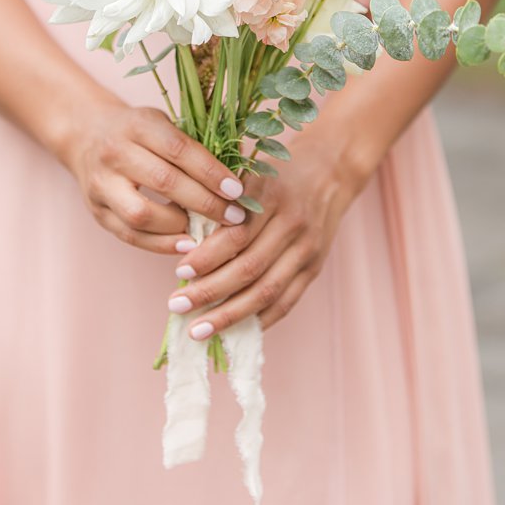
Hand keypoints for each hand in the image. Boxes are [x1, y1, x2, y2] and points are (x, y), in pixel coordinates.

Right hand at [57, 101, 247, 255]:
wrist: (86, 137)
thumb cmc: (138, 132)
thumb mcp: (160, 124)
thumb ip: (191, 147)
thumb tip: (234, 183)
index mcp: (136, 124)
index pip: (178, 149)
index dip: (211, 172)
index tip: (238, 191)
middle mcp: (114, 152)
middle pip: (164, 182)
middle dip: (205, 203)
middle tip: (235, 216)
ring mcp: (101, 184)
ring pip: (142, 214)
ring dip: (181, 227)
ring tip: (207, 231)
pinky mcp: (96, 211)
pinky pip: (130, 235)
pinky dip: (162, 244)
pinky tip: (187, 244)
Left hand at [163, 134, 369, 337]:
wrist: (328, 172)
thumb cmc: (271, 174)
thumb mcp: (244, 174)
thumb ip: (212, 200)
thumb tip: (175, 237)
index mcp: (270, 196)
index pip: (236, 234)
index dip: (207, 256)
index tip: (178, 270)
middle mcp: (292, 225)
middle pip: (249, 268)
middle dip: (210, 292)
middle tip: (176, 305)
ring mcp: (307, 250)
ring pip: (267, 291)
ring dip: (229, 315)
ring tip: (198, 329)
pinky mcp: (315, 269)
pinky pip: (286, 302)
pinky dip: (259, 320)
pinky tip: (233, 332)